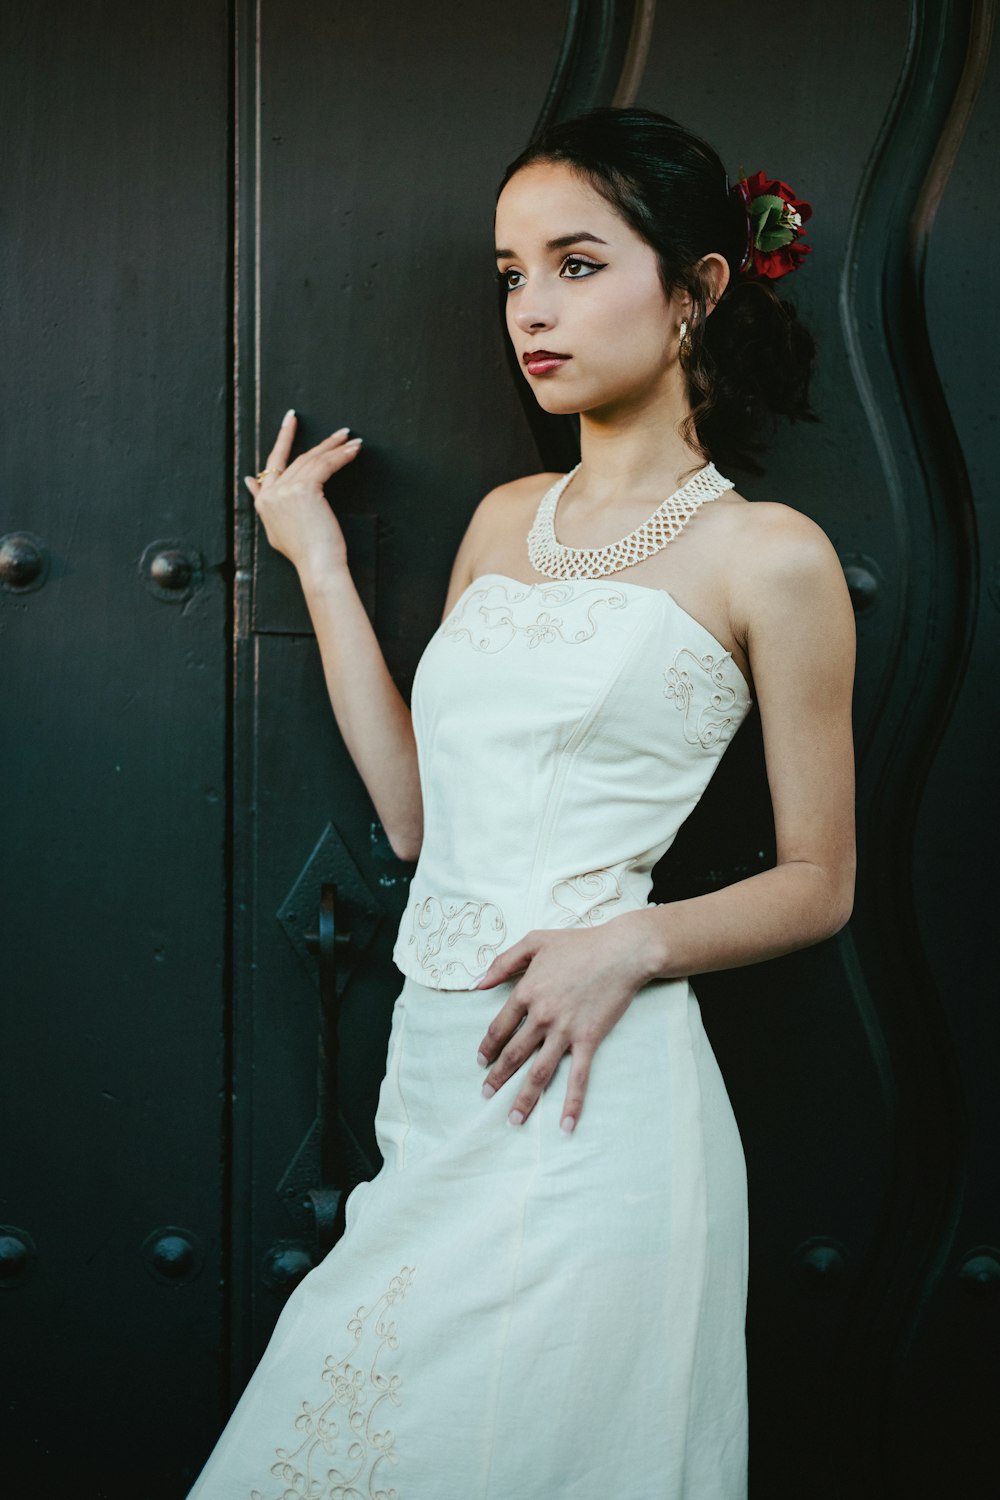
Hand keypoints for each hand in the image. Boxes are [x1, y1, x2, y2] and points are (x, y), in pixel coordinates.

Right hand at [243, 410, 362, 577]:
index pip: (272, 464)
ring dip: (334, 447)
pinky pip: (325, 465)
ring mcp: (286, 489)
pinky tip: (353, 449)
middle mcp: (271, 492)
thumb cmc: (304, 554)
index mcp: (263, 501)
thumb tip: (249, 480)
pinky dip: (341, 456)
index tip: (290, 421)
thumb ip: (263, 502)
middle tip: (339, 430)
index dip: (283, 440)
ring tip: (352, 439)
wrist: (316, 566)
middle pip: (297, 458)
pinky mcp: (305, 489)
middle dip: (320, 443)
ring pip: (312, 459)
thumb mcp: (275, 528)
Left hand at [473, 912, 656, 1133]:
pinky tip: (566, 1125)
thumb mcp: (535, 942)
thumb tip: (477, 982)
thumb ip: (503, 961)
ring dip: (524, 1098)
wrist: (621, 951)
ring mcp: (565, 1031)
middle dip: (497, 1078)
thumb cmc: (580, 943)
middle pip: (514, 1054)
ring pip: (539, 1072)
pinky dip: (572, 1103)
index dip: (488, 1046)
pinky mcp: (589, 1040)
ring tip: (513, 1119)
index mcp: (527, 992)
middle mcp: (542, 1016)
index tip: (481, 1060)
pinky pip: (578, 1077)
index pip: (499, 1027)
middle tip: (486, 1095)